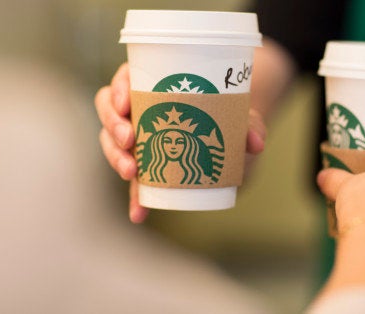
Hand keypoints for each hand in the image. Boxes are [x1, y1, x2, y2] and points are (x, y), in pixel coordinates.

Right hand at [95, 63, 266, 222]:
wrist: (229, 144)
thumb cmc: (227, 116)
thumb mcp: (240, 116)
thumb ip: (251, 124)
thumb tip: (255, 142)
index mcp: (153, 85)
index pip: (124, 79)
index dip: (117, 90)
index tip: (125, 103)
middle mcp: (138, 111)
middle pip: (109, 112)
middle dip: (113, 126)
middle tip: (130, 140)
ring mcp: (137, 140)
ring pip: (112, 144)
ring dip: (115, 158)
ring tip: (131, 172)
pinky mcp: (144, 168)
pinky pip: (133, 182)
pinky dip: (135, 199)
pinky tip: (139, 213)